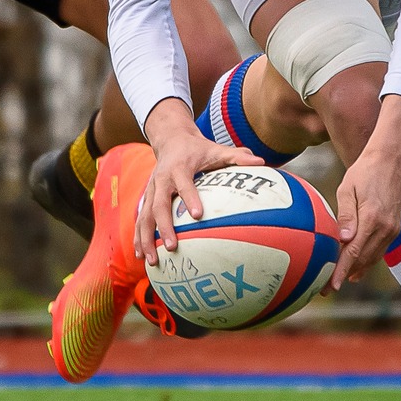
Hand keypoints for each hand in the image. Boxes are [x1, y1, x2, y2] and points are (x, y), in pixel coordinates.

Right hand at [135, 103, 264, 265]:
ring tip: (150, 260)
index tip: (198, 215)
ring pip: (144, 216)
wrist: (170, 139)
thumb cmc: (198, 149)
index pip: (184, 184)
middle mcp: (161, 180)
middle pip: (159, 205)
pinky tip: (141, 257)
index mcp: (179, 168)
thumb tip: (261, 162)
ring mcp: (151, 191)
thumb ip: (238, 157)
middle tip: (172, 247)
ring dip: (146, 239)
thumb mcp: (217, 149)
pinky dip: (139, 238)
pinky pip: (140, 220)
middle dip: (164, 227)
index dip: (190, 198)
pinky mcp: (146, 198)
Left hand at [330, 99, 400, 288]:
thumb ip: (345, 216)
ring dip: (356, 270)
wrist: (391, 160)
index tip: (331, 286)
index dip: (341, 271)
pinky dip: (367, 260)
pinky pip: (380, 250)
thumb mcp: (347, 189)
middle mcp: (385, 227)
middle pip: (363, 259)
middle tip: (326, 288)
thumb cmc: (364, 171)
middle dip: (345, 275)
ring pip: (372, 257)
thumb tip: (342, 240)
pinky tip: (356, 269)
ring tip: (338, 281)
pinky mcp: (395, 228)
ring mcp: (393, 229)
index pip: (354, 252)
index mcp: (372, 217)